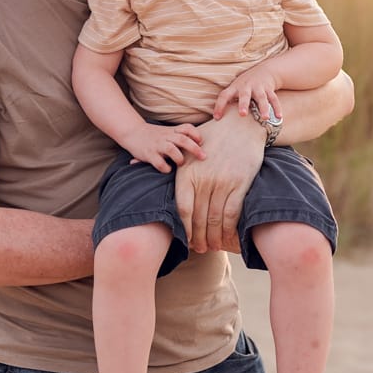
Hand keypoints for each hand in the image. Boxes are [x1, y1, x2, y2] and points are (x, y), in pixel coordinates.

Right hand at [121, 122, 205, 173]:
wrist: (132, 132)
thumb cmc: (154, 135)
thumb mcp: (167, 132)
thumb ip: (179, 136)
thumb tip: (200, 144)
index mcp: (171, 131)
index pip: (187, 128)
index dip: (196, 134)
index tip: (201, 142)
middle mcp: (165, 136)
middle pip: (182, 139)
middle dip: (195, 148)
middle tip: (203, 157)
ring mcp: (157, 145)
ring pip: (171, 149)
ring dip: (179, 158)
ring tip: (181, 163)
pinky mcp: (149, 154)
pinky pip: (159, 162)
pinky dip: (165, 168)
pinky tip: (167, 169)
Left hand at [174, 114, 264, 252]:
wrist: (241, 124)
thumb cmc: (212, 136)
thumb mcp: (186, 147)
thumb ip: (163, 160)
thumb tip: (132, 163)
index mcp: (187, 173)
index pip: (182, 209)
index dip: (184, 228)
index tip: (187, 239)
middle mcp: (203, 180)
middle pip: (198, 218)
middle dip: (199, 238)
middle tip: (200, 249)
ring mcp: (222, 182)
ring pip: (214, 219)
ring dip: (214, 237)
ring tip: (213, 247)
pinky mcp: (240, 183)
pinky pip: (231, 213)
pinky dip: (228, 229)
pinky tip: (228, 237)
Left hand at [214, 64, 282, 122]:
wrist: (263, 71)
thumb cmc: (244, 85)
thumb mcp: (234, 89)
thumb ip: (228, 101)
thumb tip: (217, 119)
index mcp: (235, 87)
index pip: (224, 96)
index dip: (219, 106)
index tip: (217, 118)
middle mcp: (246, 86)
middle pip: (244, 95)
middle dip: (244, 104)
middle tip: (243, 114)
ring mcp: (259, 87)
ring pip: (262, 97)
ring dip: (264, 108)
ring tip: (265, 118)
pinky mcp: (269, 89)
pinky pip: (274, 99)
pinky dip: (277, 108)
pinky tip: (279, 117)